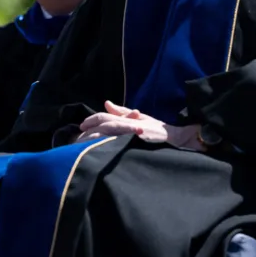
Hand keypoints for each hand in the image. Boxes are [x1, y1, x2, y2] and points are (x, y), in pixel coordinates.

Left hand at [77, 101, 204, 150]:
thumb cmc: (157, 130)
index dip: (91, 120)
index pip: (104, 117)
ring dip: (92, 141)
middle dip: (88, 131)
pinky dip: (105, 149)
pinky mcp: (135, 145)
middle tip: (78, 139)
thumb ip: (122, 111)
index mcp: (127, 119)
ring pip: (106, 136)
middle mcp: (128, 125)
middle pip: (102, 125)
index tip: (82, 126)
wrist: (178, 139)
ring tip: (81, 147)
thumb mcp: (139, 118)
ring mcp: (131, 136)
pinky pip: (116, 147)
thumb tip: (106, 103)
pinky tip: (96, 154)